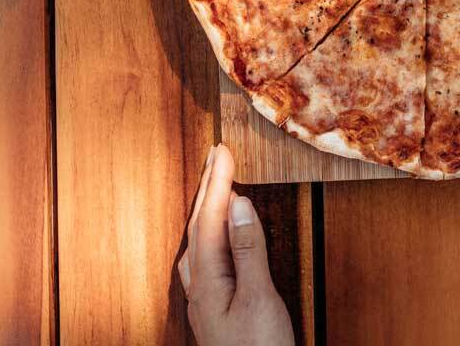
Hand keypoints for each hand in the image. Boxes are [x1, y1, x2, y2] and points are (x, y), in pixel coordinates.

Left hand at [178, 145, 294, 345]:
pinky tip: (218, 237)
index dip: (218, 182)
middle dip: (209, 188)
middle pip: (200, 227)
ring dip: (207, 209)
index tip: (223, 150)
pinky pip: (206, 258)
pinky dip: (212, 234)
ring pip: (200, 243)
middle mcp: (200, 288)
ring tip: (215, 185)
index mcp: (208, 281)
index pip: (210, 219)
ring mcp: (205, 300)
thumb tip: (239, 205)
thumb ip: (249, 250)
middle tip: (217, 155)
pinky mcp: (215, 309)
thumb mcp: (260, 298)